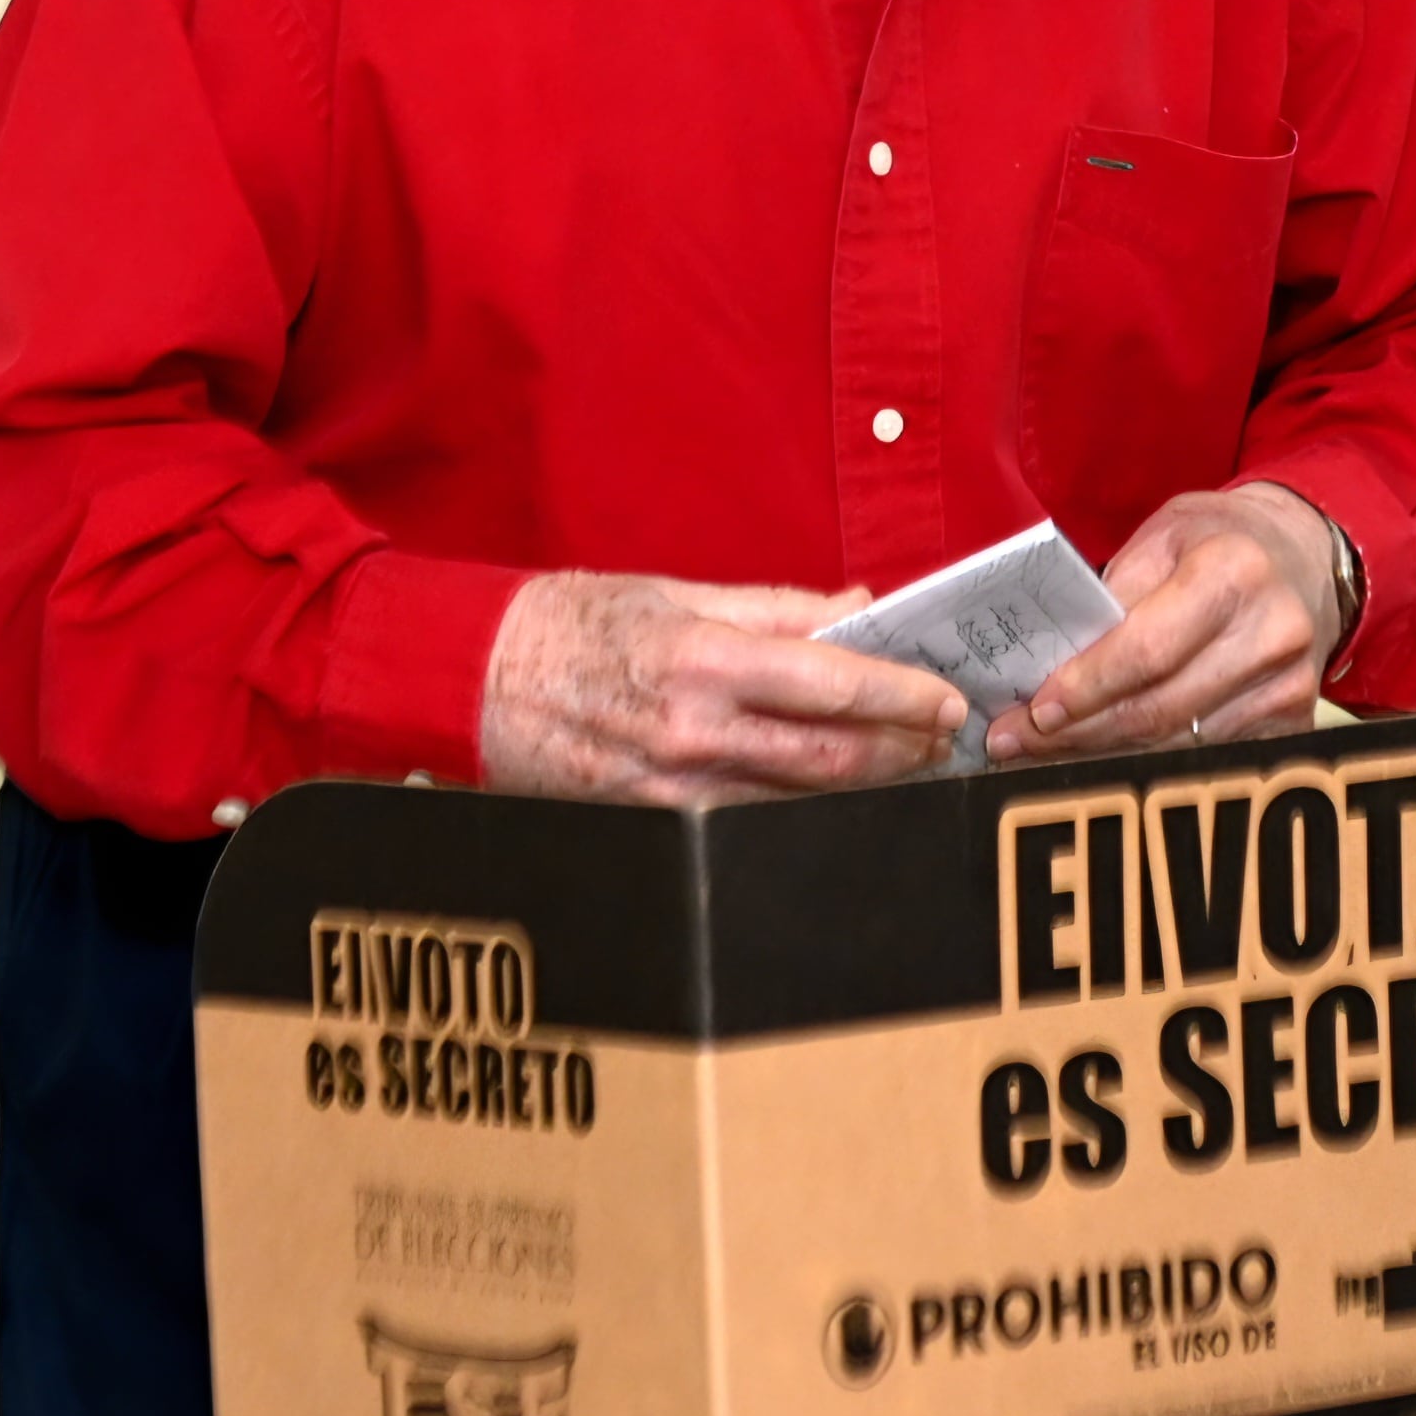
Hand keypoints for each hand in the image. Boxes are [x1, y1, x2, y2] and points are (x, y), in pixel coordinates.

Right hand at [477, 573, 969, 805]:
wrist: (472, 680)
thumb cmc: (570, 624)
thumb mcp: (672, 593)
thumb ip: (774, 609)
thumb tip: (852, 611)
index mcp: (702, 662)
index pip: (830, 686)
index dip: (899, 697)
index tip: (942, 698)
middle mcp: (692, 734)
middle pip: (830, 758)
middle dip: (899, 751)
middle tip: (940, 739)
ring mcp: (673, 790)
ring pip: (798, 802)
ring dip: (863, 786)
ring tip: (903, 764)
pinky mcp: (655, 823)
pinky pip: (748, 821)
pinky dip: (800, 807)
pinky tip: (828, 793)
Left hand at [980, 484, 1344, 765]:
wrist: (1302, 555)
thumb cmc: (1217, 540)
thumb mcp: (1161, 536)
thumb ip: (1112, 596)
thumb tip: (1050, 665)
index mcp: (1233, 571)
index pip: (1147, 651)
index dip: (1086, 688)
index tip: (1034, 711)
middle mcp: (1272, 631)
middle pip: (1160, 709)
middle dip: (1080, 732)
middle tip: (1018, 742)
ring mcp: (1290, 683)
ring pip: (1180, 743)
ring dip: (1106, 754)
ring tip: (1049, 751)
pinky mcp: (1295, 718)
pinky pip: (1208, 755)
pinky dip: (1151, 759)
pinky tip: (1108, 756)